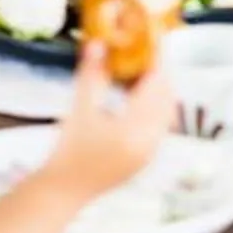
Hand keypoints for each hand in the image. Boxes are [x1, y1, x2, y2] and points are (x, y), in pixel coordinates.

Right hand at [39, 42, 175, 199]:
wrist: (65, 190)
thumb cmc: (69, 151)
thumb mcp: (79, 110)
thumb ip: (90, 75)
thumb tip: (97, 43)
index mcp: (135, 129)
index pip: (155, 87)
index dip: (155, 62)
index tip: (150, 42)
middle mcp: (150, 142)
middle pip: (166, 99)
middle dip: (160, 74)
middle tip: (148, 53)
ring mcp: (151, 152)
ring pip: (166, 113)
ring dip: (159, 91)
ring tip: (143, 72)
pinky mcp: (147, 158)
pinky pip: (161, 126)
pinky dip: (155, 108)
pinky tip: (138, 98)